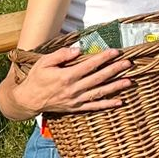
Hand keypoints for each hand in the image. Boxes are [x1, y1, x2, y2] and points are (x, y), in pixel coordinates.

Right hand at [14, 45, 133, 114]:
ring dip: (116, 87)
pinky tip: (119, 101)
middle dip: (114, 70)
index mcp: (67, 76)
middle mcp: (74, 89)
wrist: (29, 100)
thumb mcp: (44, 62)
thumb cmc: (36, 78)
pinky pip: (95, 106)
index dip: (103, 58)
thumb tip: (77, 50)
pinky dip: (108, 104)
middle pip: (98, 78)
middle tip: (128, 63)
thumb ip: (61, 55)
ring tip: (129, 81)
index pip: (89, 65)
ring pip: (100, 92)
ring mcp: (76, 100)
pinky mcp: (77, 107)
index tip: (115, 52)